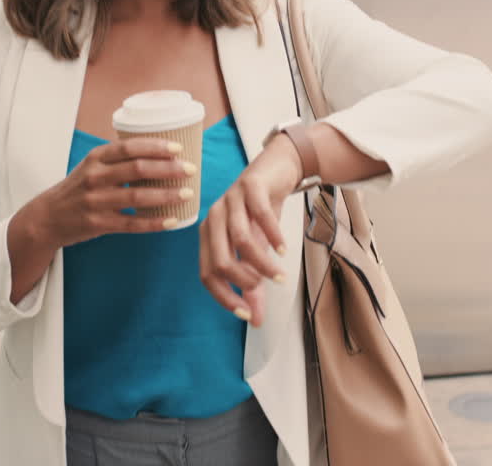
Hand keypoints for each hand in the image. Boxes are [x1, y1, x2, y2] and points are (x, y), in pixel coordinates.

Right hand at [26, 137, 196, 248]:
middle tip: (189, 170)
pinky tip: (172, 220)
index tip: (178, 148)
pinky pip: (132, 224)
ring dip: (166, 195)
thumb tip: (160, 153)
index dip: (156, 146)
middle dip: (168, 169)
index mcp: (96, 158)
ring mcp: (96, 201)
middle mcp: (95, 177)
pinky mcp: (98, 224)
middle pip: (138, 169)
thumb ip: (119, 159)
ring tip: (187, 193)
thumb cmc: (78, 188)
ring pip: (138, 196)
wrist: (48, 217)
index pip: (130, 147)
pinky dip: (154, 223)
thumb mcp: (92, 166)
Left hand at [200, 135, 300, 326]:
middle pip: (220, 260)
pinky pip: (260, 215)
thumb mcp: (257, 250)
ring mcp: (230, 200)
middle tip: (267, 285)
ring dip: (262, 263)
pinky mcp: (250, 185)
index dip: (224, 297)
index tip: (246, 314)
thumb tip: (256, 321)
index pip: (207, 275)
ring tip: (279, 274)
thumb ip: (253, 284)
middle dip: (244, 280)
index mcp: (208, 236)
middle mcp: (214, 218)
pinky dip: (273, 236)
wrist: (277, 170)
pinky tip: (283, 250)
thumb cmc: (262, 213)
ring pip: (241, 240)